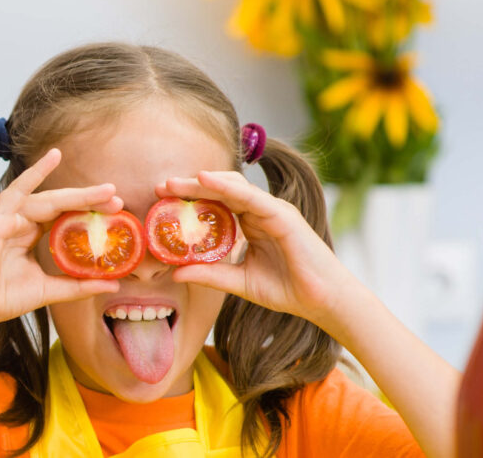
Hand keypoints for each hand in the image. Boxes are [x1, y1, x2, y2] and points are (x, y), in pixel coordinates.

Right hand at [0, 149, 123, 336]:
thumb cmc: (1, 298)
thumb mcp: (48, 289)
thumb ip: (78, 284)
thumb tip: (114, 281)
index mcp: (28, 234)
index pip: (64, 216)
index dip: (89, 212)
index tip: (117, 212)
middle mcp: (19, 221)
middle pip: (60, 204)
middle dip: (89, 200)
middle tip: (118, 199)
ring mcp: (7, 217)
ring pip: (48, 199)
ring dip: (77, 194)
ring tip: (105, 191)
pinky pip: (18, 191)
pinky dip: (35, 173)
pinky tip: (53, 156)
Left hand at [158, 170, 360, 329]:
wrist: (322, 302)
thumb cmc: (288, 290)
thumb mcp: (239, 282)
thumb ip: (210, 275)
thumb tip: (175, 273)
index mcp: (251, 223)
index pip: (216, 203)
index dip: (190, 198)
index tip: (161, 198)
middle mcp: (260, 212)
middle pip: (221, 190)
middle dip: (190, 186)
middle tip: (160, 186)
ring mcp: (273, 210)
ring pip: (233, 187)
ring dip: (202, 182)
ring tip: (175, 183)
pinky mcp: (283, 215)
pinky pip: (251, 197)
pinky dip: (228, 187)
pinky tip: (206, 180)